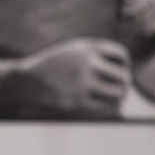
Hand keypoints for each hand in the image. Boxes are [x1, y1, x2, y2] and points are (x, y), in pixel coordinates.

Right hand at [3, 38, 130, 118]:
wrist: (29, 79)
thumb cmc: (56, 65)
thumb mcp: (74, 51)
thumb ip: (96, 55)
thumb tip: (126, 72)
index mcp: (86, 47)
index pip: (121, 55)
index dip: (124, 64)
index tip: (119, 69)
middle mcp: (85, 62)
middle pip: (123, 76)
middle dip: (125, 83)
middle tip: (122, 87)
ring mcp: (82, 81)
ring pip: (117, 93)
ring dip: (121, 96)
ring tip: (118, 97)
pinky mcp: (77, 99)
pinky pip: (105, 105)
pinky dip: (111, 106)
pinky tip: (108, 104)